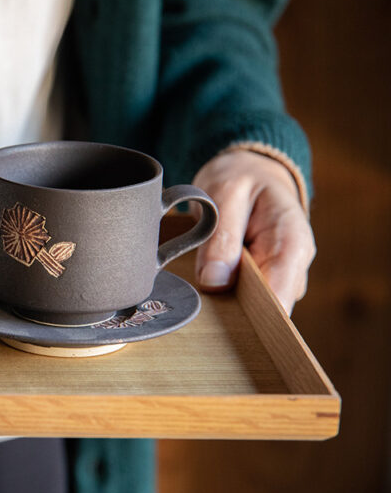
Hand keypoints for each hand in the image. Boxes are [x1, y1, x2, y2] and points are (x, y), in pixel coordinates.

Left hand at [192, 149, 314, 314]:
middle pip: (267, 309)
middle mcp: (292, 267)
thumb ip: (221, 238)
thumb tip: (214, 282)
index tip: (223, 318)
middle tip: (201, 297)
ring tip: (204, 281)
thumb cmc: (241, 179)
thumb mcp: (225, 195)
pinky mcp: (262, 282)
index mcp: (292, 244)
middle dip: (234, 309)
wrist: (250, 173)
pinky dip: (225, 296)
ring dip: (227, 302)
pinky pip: (244, 300)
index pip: (280, 296)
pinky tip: (209, 283)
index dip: (253, 314)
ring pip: (254, 308)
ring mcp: (279, 277)